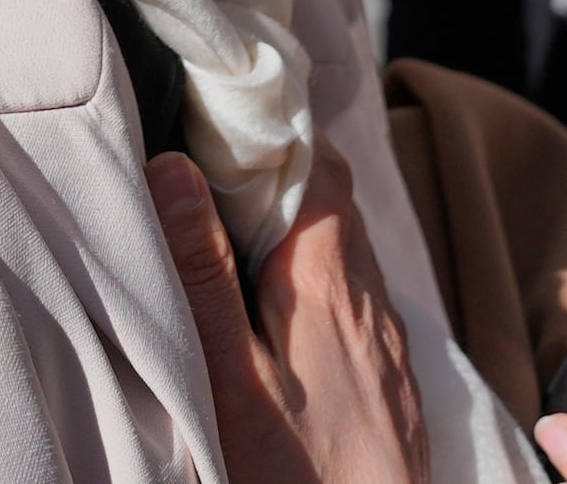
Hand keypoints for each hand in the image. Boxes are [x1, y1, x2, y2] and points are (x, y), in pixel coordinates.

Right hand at [153, 147, 428, 483]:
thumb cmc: (295, 474)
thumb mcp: (229, 375)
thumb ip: (204, 272)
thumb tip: (177, 167)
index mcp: (330, 280)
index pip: (316, 161)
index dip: (271, 129)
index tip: (218, 117)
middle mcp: (371, 296)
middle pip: (333, 196)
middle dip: (277, 169)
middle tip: (213, 163)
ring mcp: (387, 336)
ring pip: (346, 244)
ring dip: (296, 222)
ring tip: (236, 225)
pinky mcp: (390, 371)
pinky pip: (356, 291)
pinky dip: (316, 272)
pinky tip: (278, 300)